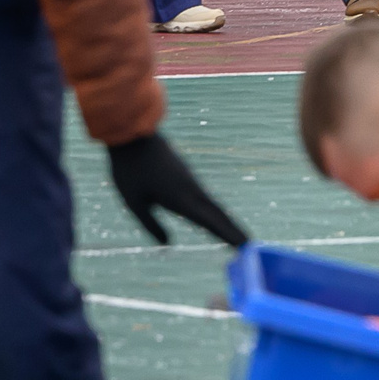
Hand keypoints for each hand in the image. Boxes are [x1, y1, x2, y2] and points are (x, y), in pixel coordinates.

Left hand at [108, 132, 249, 246]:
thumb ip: (150, 224)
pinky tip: (215, 215)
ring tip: (237, 233)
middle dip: (233, 229)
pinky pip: (205, 196)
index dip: (227, 234)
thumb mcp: (134, 202)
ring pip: (213, 204)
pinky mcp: (186, 174)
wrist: (133, 134)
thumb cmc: (129, 170)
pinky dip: (215, 209)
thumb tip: (166, 244)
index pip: (208, 221)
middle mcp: (191, 190)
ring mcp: (190, 180)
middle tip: (249, 244)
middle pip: (217, 213)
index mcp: (179, 199)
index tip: (243, 245)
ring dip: (226, 219)